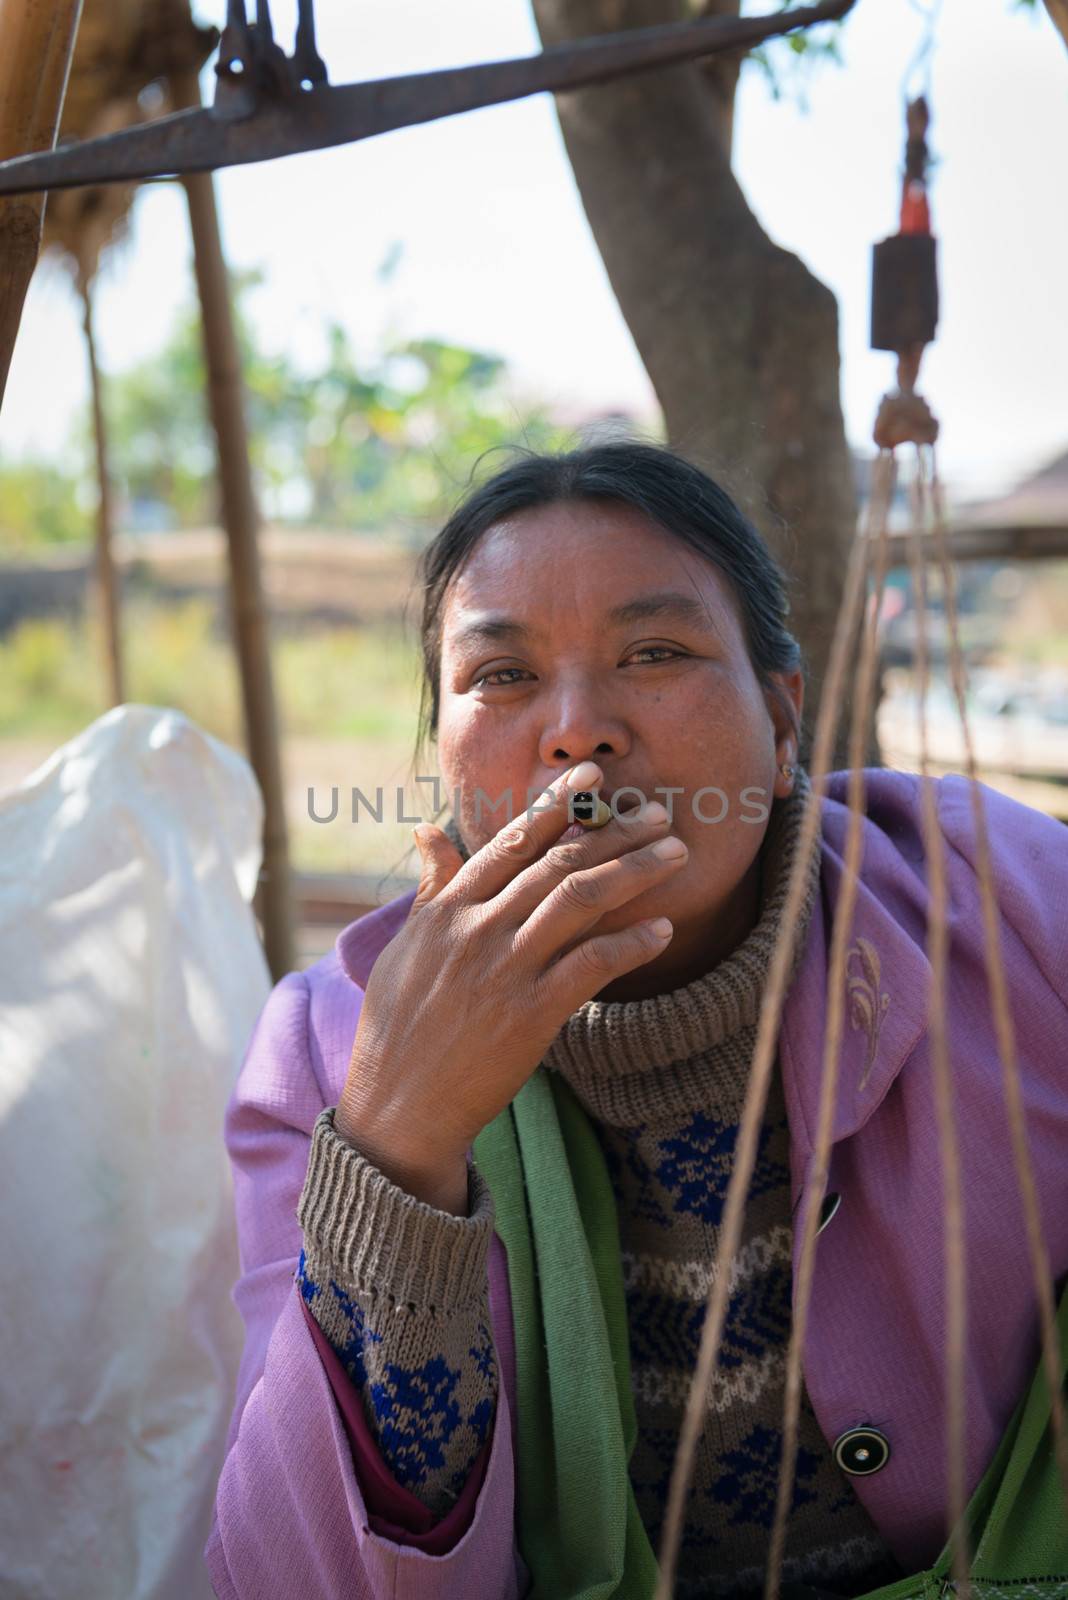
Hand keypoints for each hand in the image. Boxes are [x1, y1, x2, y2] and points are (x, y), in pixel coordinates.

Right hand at [334, 760, 686, 1210]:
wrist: (399, 1107)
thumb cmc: (399, 1029)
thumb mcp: (406, 948)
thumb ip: (432, 888)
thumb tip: (427, 829)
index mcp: (448, 910)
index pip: (511, 842)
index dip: (556, 805)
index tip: (591, 777)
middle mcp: (477, 929)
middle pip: (557, 863)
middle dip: (614, 832)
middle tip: (659, 813)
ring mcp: (505, 969)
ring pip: (580, 901)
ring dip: (634, 872)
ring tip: (675, 855)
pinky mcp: (532, 1014)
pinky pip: (593, 965)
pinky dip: (632, 944)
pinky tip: (664, 929)